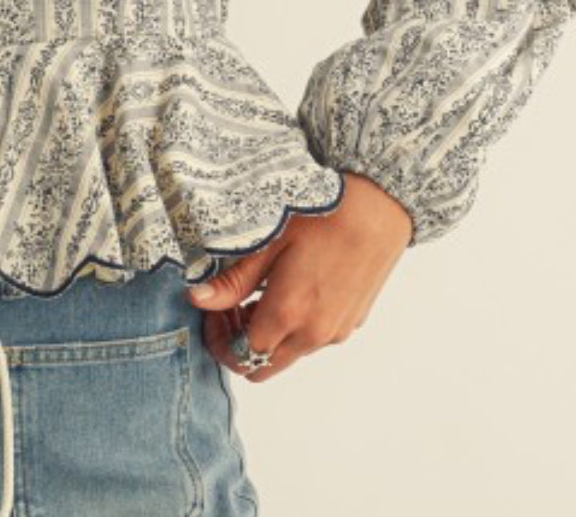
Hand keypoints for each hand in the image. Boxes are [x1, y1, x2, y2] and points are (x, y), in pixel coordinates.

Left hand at [188, 171, 412, 381]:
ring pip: (288, 354)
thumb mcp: (268, 241)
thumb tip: (197, 299)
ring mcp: (336, 331)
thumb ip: (233, 280)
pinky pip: (312, 340)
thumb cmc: (322, 216)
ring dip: (265, 337)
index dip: (218, 339)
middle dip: (237, 344)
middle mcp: (314, 333)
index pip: (241, 357)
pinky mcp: (351, 322)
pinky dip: (291, 328)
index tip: (213, 311)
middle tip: (228, 306)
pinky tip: (286, 289)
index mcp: (289, 315)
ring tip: (256, 292)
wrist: (379, 209)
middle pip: (263, 367)